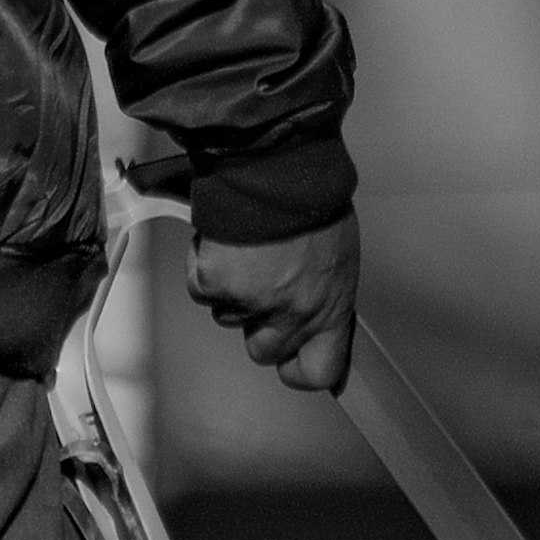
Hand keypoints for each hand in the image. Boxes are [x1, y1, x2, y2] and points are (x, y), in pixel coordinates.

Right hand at [190, 211, 358, 395]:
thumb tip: (313, 300)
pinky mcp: (217, 284)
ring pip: (228, 316)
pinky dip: (205, 265)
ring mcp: (253, 303)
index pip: (319, 370)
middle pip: (264, 351)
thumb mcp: (337, 253)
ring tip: (246, 249)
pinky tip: (223, 240)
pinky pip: (201, 289)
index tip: (292, 360)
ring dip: (231, 288)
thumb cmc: (313, 200)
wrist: (277, 170)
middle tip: (260, 284)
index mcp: (330, 307)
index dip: (299, 369)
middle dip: (257, 322)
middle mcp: (293, 314)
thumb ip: (323, 289)